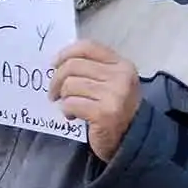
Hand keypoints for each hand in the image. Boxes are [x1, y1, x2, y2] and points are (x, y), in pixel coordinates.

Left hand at [50, 40, 140, 161]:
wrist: (134, 140)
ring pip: (70, 85)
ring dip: (63, 97)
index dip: (66, 53)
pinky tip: (73, 115)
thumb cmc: (116, 109)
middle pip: (73, 66)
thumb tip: (58, 62)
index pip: (88, 47)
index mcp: (122, 65)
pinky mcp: (104, 114)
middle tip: (54, 92)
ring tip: (69, 106)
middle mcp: (120, 77)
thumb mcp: (112, 82)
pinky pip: (71, 103)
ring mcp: (114, 95)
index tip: (54, 63)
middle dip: (56, 79)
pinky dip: (66, 109)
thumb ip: (92, 68)